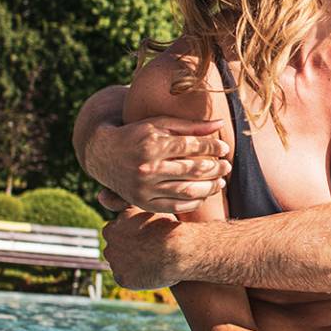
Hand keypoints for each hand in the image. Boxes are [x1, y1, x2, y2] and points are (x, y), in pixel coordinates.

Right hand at [89, 116, 230, 213]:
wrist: (103, 154)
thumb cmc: (137, 135)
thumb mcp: (160, 123)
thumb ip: (190, 125)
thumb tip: (221, 123)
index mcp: (152, 144)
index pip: (192, 147)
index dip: (213, 148)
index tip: (225, 149)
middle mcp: (147, 168)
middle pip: (192, 170)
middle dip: (215, 169)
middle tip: (227, 167)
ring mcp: (144, 188)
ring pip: (187, 191)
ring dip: (209, 188)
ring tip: (220, 182)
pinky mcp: (142, 202)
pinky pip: (175, 207)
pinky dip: (194, 202)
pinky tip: (204, 195)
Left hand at [101, 207, 194, 289]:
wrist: (178, 249)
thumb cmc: (165, 225)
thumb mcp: (142, 206)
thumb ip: (119, 202)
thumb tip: (99, 195)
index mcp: (111, 229)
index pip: (115, 232)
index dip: (131, 233)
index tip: (145, 235)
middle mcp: (109, 247)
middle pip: (116, 249)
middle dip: (128, 249)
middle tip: (149, 248)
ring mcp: (115, 265)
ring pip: (121, 264)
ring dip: (132, 263)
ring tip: (153, 260)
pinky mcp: (123, 280)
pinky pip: (128, 279)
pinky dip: (137, 277)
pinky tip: (151, 271)